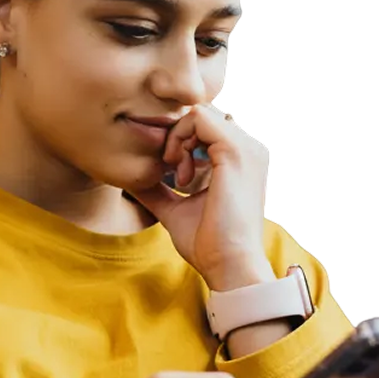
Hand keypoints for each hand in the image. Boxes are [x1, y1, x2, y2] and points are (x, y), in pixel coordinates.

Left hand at [123, 104, 270, 287]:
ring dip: (178, 139)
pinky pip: (199, 118)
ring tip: (177, 174)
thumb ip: (157, 190)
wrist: (228, 264)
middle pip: (202, 115)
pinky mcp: (235, 151)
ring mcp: (247, 148)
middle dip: (178, 137)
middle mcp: (249, 149)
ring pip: (199, 113)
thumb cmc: (207, 243)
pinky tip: (179, 171)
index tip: (172, 173)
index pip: (207, 128)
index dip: (182, 141)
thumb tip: (128, 179)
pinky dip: (180, 139)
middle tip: (172, 172)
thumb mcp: (176, 209)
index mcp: (242, 160)